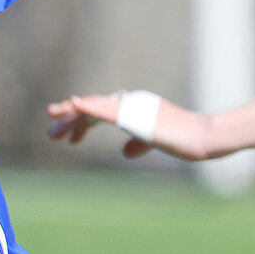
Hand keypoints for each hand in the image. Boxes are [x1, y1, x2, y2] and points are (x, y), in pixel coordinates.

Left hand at [46, 92, 212, 160]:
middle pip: (94, 109)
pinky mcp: (136, 114)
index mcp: (135, 108)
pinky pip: (107, 109)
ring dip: (72, 118)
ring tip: (53, 128)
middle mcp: (131, 103)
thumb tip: (126, 150)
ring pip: (95, 109)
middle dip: (71, 121)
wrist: (203, 137)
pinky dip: (89, 105)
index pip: (102, 113)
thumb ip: (140, 143)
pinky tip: (73, 104)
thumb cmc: (186, 139)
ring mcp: (133, 107)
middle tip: (51, 135)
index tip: (69, 138)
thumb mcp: (156, 142)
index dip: (82, 124)